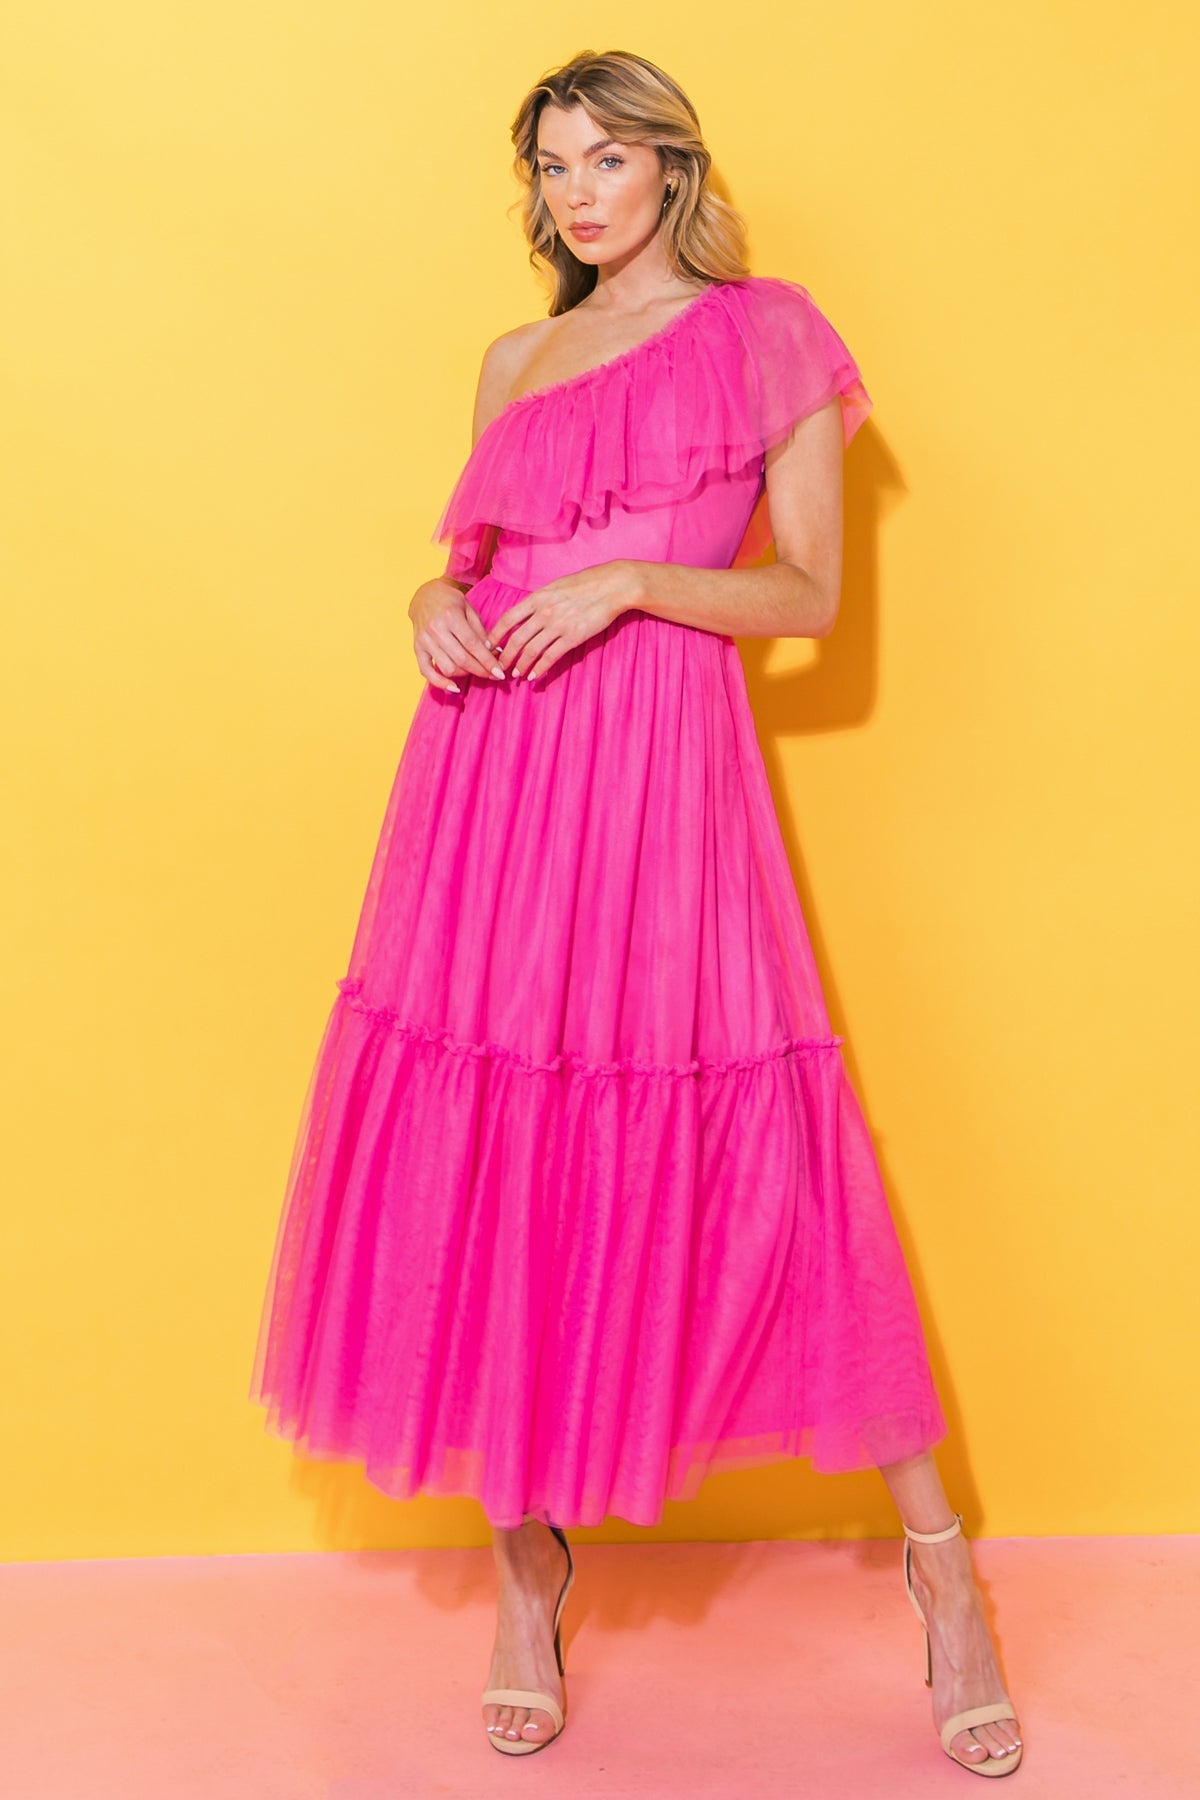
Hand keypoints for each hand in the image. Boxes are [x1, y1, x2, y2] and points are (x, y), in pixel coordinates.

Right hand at [408, 577, 505, 693]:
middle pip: (462, 659)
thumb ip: (481, 632)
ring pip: (447, 667)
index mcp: (451, 616)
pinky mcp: (417, 648)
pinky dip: (440, 683)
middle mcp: (435, 629)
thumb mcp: (469, 610)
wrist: (424, 595)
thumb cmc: (450, 601)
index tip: (500, 673)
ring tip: (475, 671)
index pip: (473, 645)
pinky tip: (454, 688)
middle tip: (493, 676)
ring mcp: (424, 640)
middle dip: (480, 671)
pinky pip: (426, 671)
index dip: (487, 661)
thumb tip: (495, 654)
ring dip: (465, 674)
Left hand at [490, 560, 643, 682]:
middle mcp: (543, 612)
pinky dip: (540, 668)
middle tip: (499, 667)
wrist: (612, 586)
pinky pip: (550, 657)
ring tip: (516, 674)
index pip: (508, 619)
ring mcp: (557, 625)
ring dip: (521, 665)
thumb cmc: (586, 583)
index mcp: (537, 598)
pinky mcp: (572, 637)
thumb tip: (528, 611)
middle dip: (505, 656)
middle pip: (516, 639)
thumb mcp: (556, 586)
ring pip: (531, 650)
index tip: (489, 645)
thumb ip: (540, 600)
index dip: (495, 635)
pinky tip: (534, 676)